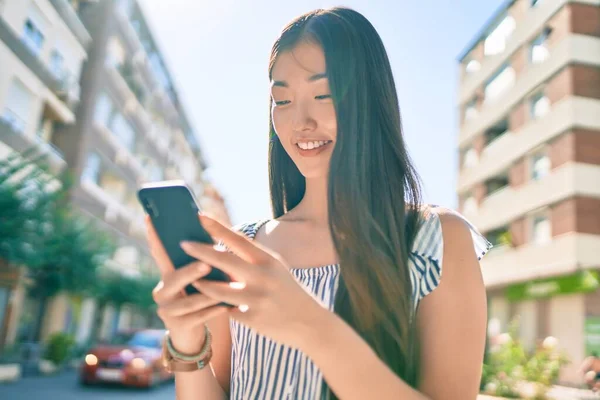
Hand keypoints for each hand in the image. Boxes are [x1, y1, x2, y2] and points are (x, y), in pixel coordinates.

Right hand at [145, 215, 228, 353]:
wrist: (192, 334)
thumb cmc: (199, 298)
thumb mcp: (198, 279)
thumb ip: (202, 262)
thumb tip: (216, 237)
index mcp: (167, 275)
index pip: (160, 252)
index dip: (154, 237)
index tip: (151, 218)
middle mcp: (162, 291)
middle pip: (173, 279)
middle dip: (190, 272)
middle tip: (206, 265)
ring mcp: (167, 310)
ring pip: (186, 302)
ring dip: (207, 294)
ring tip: (224, 288)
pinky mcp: (177, 326)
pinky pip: (196, 318)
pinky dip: (212, 311)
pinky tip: (226, 307)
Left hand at [180, 215, 326, 349]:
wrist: (309, 323)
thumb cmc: (288, 291)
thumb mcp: (276, 268)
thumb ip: (252, 259)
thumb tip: (221, 249)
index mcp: (269, 260)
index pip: (238, 239)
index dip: (217, 227)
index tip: (199, 215)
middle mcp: (263, 277)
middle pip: (224, 261)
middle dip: (200, 252)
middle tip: (182, 244)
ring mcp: (256, 298)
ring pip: (218, 290)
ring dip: (202, 285)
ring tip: (193, 281)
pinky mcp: (252, 318)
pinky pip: (227, 310)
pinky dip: (221, 307)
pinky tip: (214, 307)